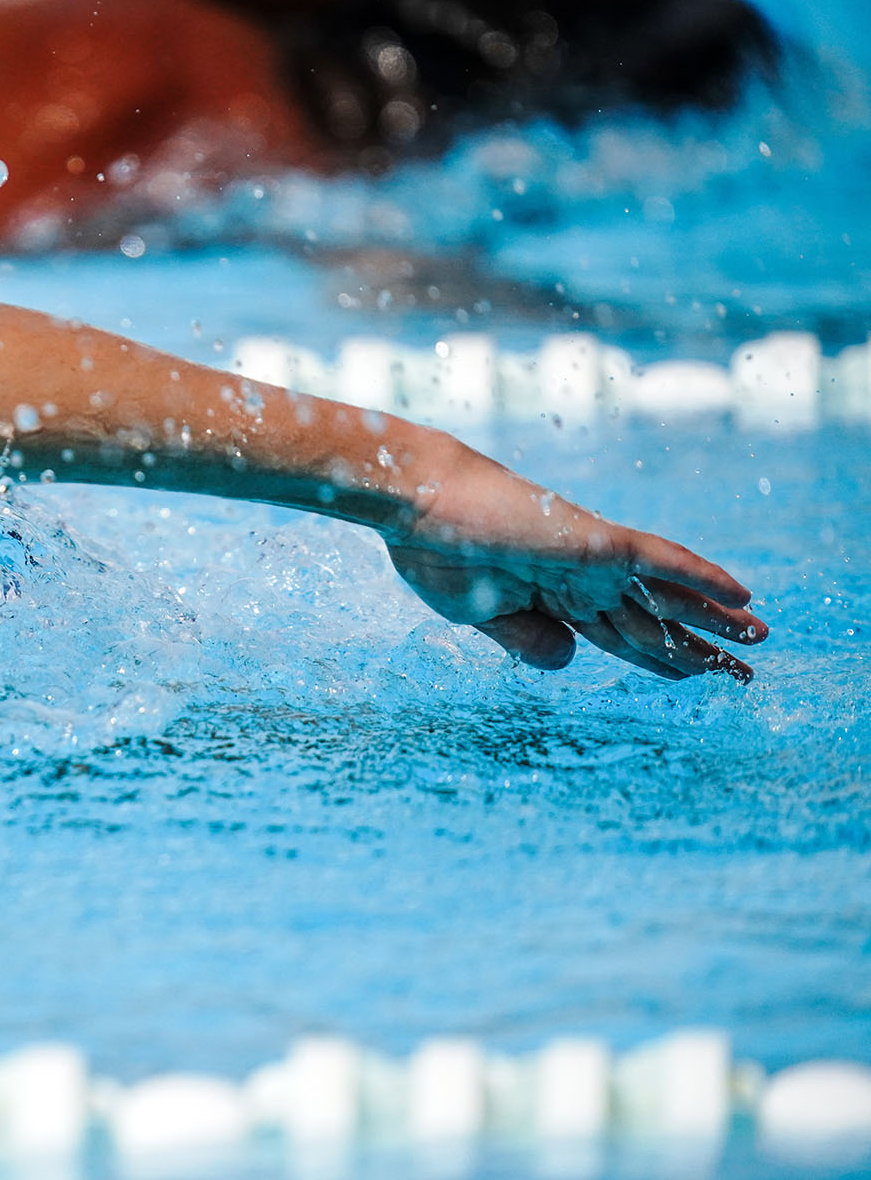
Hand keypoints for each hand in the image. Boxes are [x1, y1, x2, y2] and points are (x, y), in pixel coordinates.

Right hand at [385, 456, 766, 680]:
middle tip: (742, 672)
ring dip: (715, 619)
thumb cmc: (435, 551)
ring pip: (667, 597)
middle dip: (697, 648)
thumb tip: (574, 660)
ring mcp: (591, 559)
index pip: (617, 634)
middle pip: (652, 621)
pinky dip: (702, 576)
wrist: (419, 503)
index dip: (654, 657)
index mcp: (550, 595)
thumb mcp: (480, 614)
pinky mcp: (597, 543)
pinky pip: (663, 562)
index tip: (689, 676)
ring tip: (759, 638)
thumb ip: (526, 638)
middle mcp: (580, 577)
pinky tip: (742, 594)